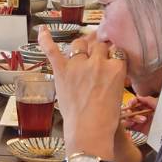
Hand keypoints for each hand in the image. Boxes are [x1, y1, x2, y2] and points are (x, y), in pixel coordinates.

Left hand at [38, 27, 125, 155]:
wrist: (89, 131)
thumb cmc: (106, 118)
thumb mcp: (119, 92)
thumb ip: (114, 75)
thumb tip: (109, 68)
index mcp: (117, 68)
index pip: (116, 50)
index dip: (112, 54)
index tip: (110, 58)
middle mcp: (98, 62)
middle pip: (99, 45)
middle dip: (98, 49)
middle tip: (96, 57)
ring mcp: (78, 65)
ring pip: (80, 44)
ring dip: (81, 46)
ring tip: (81, 50)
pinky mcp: (62, 71)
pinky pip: (52, 50)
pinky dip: (46, 40)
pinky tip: (42, 30)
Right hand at [120, 94, 157, 133]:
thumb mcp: (159, 104)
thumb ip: (148, 99)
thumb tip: (138, 96)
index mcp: (147, 106)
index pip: (135, 102)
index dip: (132, 102)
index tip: (131, 104)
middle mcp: (142, 112)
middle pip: (130, 110)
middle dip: (131, 111)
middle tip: (133, 114)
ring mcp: (140, 121)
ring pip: (128, 117)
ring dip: (132, 118)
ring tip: (140, 121)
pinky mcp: (138, 129)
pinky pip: (129, 126)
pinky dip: (128, 124)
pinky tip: (132, 124)